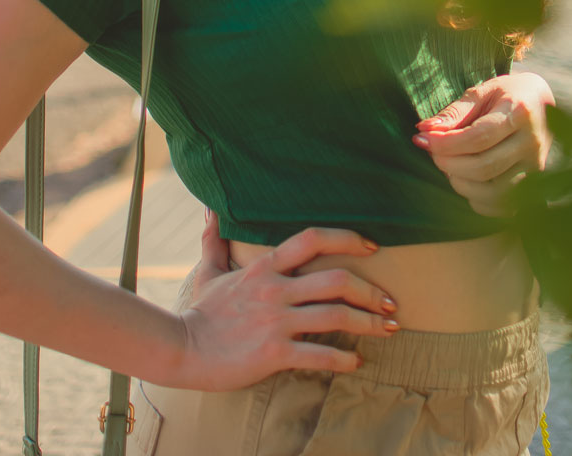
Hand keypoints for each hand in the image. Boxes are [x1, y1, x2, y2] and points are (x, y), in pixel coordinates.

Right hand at [174, 215, 399, 389]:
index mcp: (266, 267)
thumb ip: (215, 239)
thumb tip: (211, 208)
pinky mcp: (274, 353)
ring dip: (369, 323)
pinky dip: (343, 359)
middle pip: (336, 280)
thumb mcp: (209, 271)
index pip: (313, 238)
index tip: (372, 247)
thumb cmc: (199, 312)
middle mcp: (276, 289)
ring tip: (389, 329)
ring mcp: (276, 321)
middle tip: (391, 302)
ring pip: (335, 316)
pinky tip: (357, 362)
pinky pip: (318, 355)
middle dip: (371, 291)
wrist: (180, 349)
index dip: (347, 238)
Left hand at [411, 72, 554, 217]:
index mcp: (519, 112)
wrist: (542, 102)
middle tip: (432, 152)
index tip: (423, 139)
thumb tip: (424, 129)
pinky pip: (502, 207)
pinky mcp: (535, 184)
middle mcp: (532, 142)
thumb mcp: (482, 92)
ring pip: (493, 191)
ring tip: (449, 165)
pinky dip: (477, 200)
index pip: (478, 137)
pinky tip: (466, 181)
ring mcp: (536, 166)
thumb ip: (455, 112)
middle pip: (484, 167)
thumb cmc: (507, 93)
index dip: (446, 143)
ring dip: (460, 183)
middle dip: (449, 163)